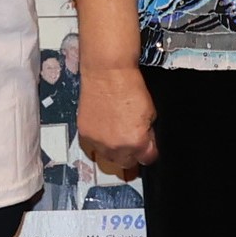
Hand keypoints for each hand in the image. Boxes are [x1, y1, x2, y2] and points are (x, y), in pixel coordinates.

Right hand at [75, 57, 158, 180]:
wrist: (107, 73)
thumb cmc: (130, 87)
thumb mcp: (150, 112)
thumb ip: (148, 133)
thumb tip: (146, 142)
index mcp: (136, 142)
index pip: (147, 159)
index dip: (149, 152)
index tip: (148, 147)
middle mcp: (116, 147)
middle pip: (126, 163)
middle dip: (131, 153)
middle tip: (131, 139)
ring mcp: (98, 143)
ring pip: (108, 157)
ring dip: (114, 149)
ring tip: (116, 132)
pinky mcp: (85, 134)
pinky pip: (94, 146)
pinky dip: (100, 140)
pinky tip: (103, 126)